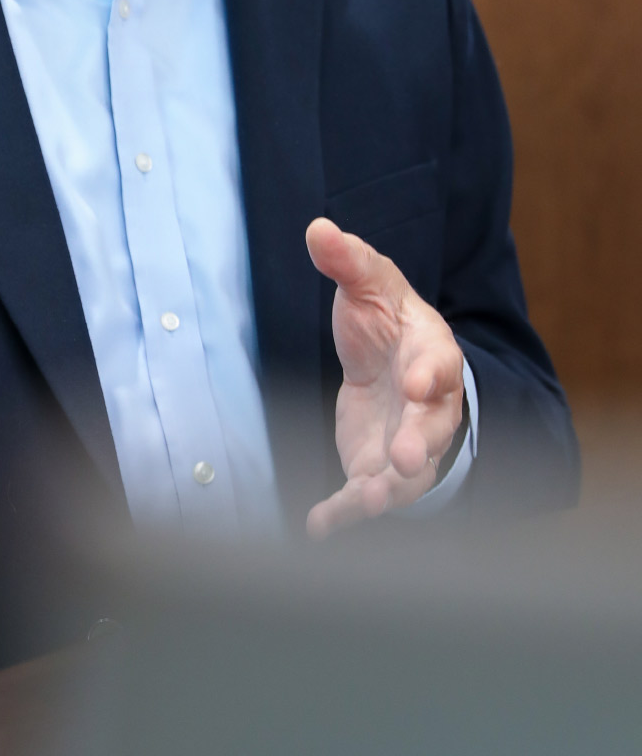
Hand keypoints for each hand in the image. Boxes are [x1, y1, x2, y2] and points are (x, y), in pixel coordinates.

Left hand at [304, 218, 464, 538]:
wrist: (391, 362)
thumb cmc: (385, 319)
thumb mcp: (368, 283)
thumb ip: (347, 260)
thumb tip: (318, 228)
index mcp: (431, 353)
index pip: (438, 365)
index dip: (429, 375)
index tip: (415, 383)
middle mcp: (427, 406)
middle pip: (431, 430)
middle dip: (419, 445)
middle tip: (405, 460)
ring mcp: (404, 442)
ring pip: (408, 475)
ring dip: (390, 491)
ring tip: (370, 503)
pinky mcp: (374, 467)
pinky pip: (363, 495)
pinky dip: (344, 513)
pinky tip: (320, 527)